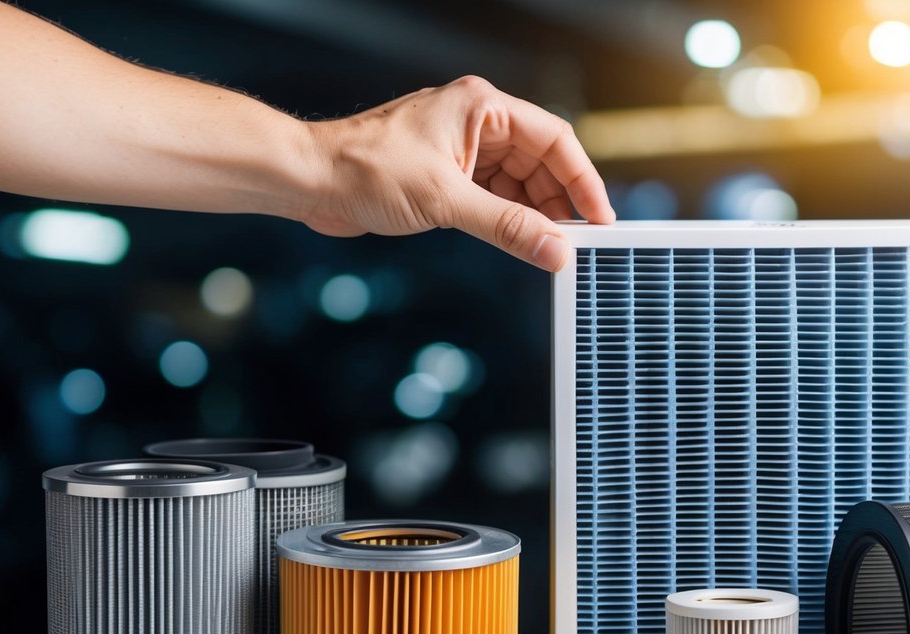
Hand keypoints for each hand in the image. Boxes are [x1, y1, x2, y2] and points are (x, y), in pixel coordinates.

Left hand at [302, 76, 615, 270]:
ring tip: (550, 249)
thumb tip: (554, 250)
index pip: (554, 140)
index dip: (583, 180)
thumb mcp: (446, 202)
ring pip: (519, 183)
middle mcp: (476, 123)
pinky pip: (494, 197)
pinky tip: (521, 242)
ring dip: (534, 216)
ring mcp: (462, 149)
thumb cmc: (364, 169)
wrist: (310, 180)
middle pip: (541, 163)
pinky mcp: (447, 175)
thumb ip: (507, 227)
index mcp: (481, 107)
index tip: (600, 218)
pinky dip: (509, 220)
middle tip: (576, 243)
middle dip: (560, 204)